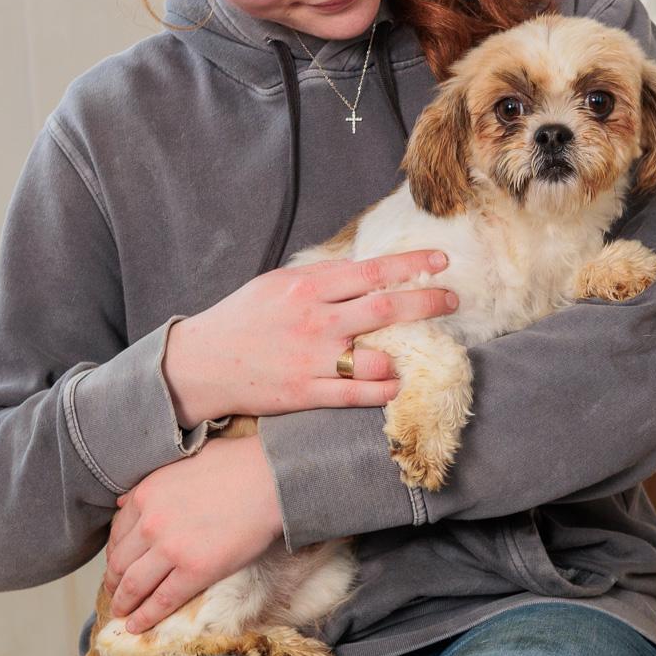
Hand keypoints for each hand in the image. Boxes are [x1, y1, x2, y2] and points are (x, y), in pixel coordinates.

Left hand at [103, 434, 281, 633]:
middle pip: (120, 561)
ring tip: (121, 613)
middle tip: (115, 592)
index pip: (117, 532)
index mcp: (147, 493)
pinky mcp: (195, 571)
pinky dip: (145, 617)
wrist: (270, 479)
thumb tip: (125, 501)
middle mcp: (151, 522)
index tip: (118, 563)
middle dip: (114, 581)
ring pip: (135, 585)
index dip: (115, 553)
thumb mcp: (184, 461)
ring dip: (123, 602)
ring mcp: (171, 549)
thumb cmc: (236, 464)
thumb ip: (154, 482)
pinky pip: (162, 600)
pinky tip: (136, 626)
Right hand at [162, 249, 456, 426]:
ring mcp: (312, 360)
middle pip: (386, 310)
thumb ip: (319, 276)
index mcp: (306, 288)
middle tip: (453, 300)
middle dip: (428, 303)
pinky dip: (383, 390)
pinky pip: (357, 394)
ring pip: (377, 358)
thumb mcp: (276, 283)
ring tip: (419, 352)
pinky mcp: (306, 393)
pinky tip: (397, 383)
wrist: (201, 364)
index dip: (412, 265)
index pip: (372, 272)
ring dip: (404, 355)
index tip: (442, 262)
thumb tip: (363, 268)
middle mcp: (315, 322)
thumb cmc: (242, 318)